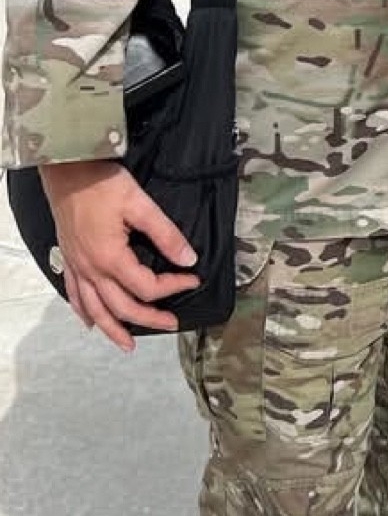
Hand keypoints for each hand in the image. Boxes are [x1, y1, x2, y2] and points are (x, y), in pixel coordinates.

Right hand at [39, 160, 199, 352]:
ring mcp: (77, 267)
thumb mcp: (140, 204)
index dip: (174, 287)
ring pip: (95, 310)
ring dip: (112, 330)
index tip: (193, 278)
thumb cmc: (102, 184)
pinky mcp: (68, 259)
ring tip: (128, 345)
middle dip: (149, 319)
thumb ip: (166, 234)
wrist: (67, 170)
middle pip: (122, 307)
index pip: (148, 287)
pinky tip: (91, 322)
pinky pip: (74, 295)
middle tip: (171, 324)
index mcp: (111, 259)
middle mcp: (91, 270)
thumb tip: (189, 259)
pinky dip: (83, 312)